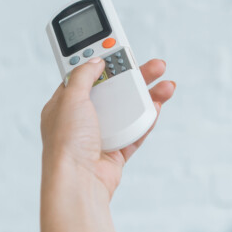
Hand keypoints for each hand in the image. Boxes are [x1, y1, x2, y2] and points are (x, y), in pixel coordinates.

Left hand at [40, 57, 175, 198]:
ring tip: (167, 84)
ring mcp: (100, 135)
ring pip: (128, 109)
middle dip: (134, 75)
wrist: (78, 183)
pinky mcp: (117, 152)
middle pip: (113, 90)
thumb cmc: (67, 144)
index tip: (118, 48)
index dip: (102, 62)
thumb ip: (83, 76)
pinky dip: (148, 118)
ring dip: (148, 95)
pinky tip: (158, 105)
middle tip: (155, 64)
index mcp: (64, 105)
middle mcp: (81, 119)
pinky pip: (136, 131)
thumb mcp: (69, 98)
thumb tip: (95, 59)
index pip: (85, 76)